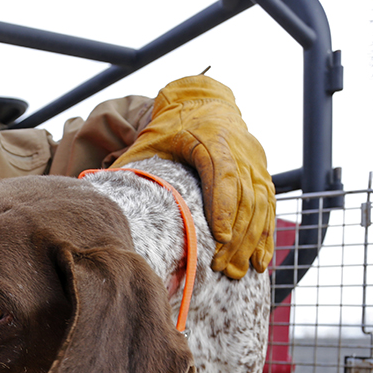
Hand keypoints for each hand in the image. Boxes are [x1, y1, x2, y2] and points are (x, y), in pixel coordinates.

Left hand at [113, 75, 274, 278]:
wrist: (202, 102)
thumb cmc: (170, 128)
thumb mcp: (150, 142)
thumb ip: (135, 170)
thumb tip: (105, 202)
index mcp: (211, 138)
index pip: (222, 174)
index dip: (223, 207)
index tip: (219, 237)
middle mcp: (239, 149)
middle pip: (244, 197)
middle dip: (236, 236)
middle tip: (223, 267)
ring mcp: (255, 161)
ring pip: (259, 204)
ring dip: (250, 241)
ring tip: (237, 270)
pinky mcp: (261, 171)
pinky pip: (268, 205)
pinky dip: (265, 234)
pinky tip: (260, 261)